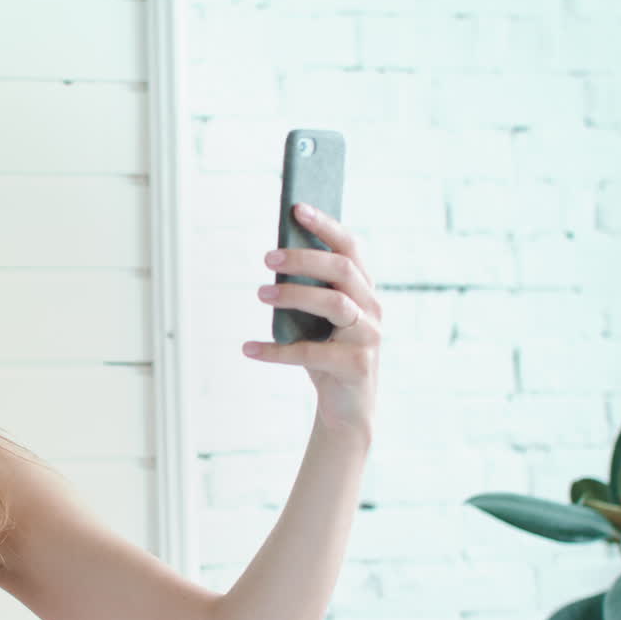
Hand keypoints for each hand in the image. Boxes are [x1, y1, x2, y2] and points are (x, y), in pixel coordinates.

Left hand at [245, 203, 381, 436]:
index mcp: (364, 290)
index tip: (297, 209)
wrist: (348, 410)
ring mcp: (368, 337)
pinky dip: (276, 350)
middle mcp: (372, 308)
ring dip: (293, 295)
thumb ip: (309, 291)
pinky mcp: (356, 366)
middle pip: (342, 270)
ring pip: (333, 304)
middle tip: (267, 257)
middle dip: (304, 259)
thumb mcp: (319, 320)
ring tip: (260, 294)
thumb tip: (276, 259)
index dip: (326, 226)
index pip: (351, 248)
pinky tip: (248, 349)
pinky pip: (310, 352)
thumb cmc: (327, 355)